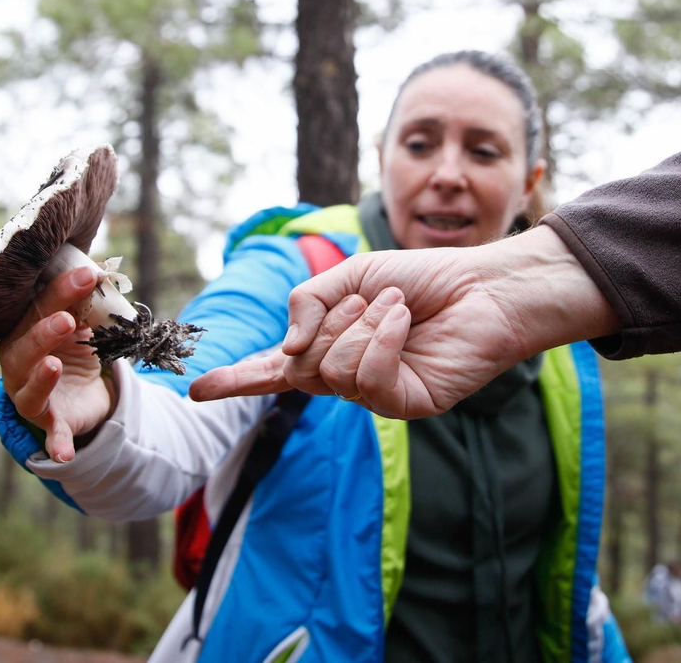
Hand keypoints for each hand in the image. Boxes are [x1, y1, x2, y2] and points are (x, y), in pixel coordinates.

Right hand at [0, 266, 115, 460]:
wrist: (81, 392)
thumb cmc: (73, 345)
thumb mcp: (82, 322)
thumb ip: (86, 301)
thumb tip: (102, 269)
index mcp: (23, 331)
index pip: (36, 308)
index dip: (60, 291)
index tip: (88, 274)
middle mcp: (19, 364)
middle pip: (25, 347)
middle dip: (44, 332)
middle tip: (67, 320)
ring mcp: (31, 396)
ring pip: (30, 390)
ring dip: (41, 378)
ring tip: (54, 365)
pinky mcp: (50, 424)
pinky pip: (52, 437)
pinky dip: (57, 446)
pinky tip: (63, 455)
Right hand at [188, 226, 617, 417]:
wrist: (484, 285)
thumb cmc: (423, 279)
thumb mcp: (352, 276)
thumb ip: (307, 304)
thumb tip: (287, 352)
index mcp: (330, 344)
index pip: (275, 368)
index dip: (236, 378)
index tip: (197, 390)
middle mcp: (347, 374)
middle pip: (299, 367)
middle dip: (326, 324)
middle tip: (366, 299)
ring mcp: (375, 394)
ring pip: (331, 370)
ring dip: (361, 324)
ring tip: (397, 306)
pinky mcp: (405, 405)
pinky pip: (367, 377)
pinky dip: (382, 337)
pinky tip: (405, 320)